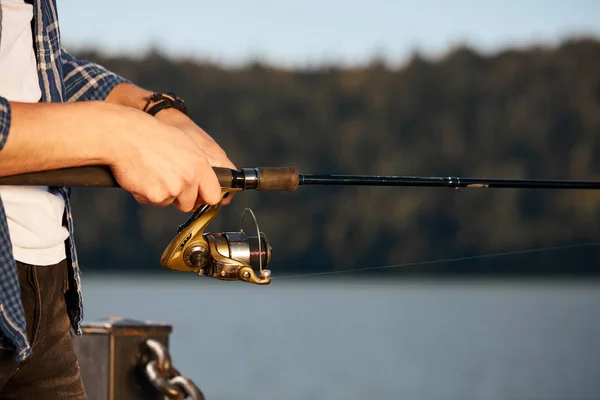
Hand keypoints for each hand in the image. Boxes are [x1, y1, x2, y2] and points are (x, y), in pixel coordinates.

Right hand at [106, 104, 221, 211]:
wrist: (124, 135)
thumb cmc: (151, 136)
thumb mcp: (184, 144)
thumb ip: (197, 165)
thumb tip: (203, 182)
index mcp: (200, 165)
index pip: (214, 195)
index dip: (204, 198)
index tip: (198, 197)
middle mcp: (190, 178)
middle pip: (189, 204)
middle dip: (179, 198)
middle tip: (166, 181)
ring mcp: (173, 189)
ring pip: (169, 203)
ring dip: (161, 194)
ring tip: (151, 173)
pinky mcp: (155, 196)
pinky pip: (152, 202)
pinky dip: (145, 194)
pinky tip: (141, 177)